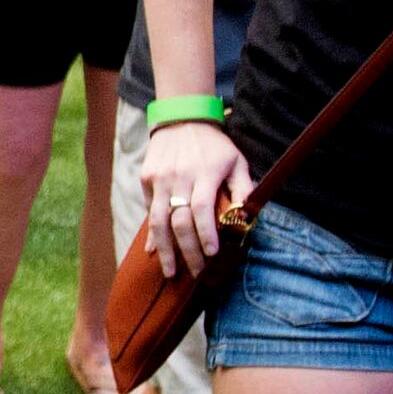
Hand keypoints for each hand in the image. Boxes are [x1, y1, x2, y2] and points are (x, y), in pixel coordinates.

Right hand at [138, 121, 252, 276]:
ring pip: (158, 221)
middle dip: (187, 252)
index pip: (202, 209)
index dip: (206, 233)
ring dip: (164, 250)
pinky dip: (152, 234)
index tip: (211, 254)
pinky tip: (155, 251)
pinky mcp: (146, 179)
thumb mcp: (236, 161)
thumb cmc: (215, 145)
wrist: (182, 119)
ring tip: (170, 272)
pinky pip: (150, 211)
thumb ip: (243, 189)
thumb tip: (245, 217)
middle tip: (196, 274)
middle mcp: (179, 177)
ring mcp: (160, 178)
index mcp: (204, 173)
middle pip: (179, 222)